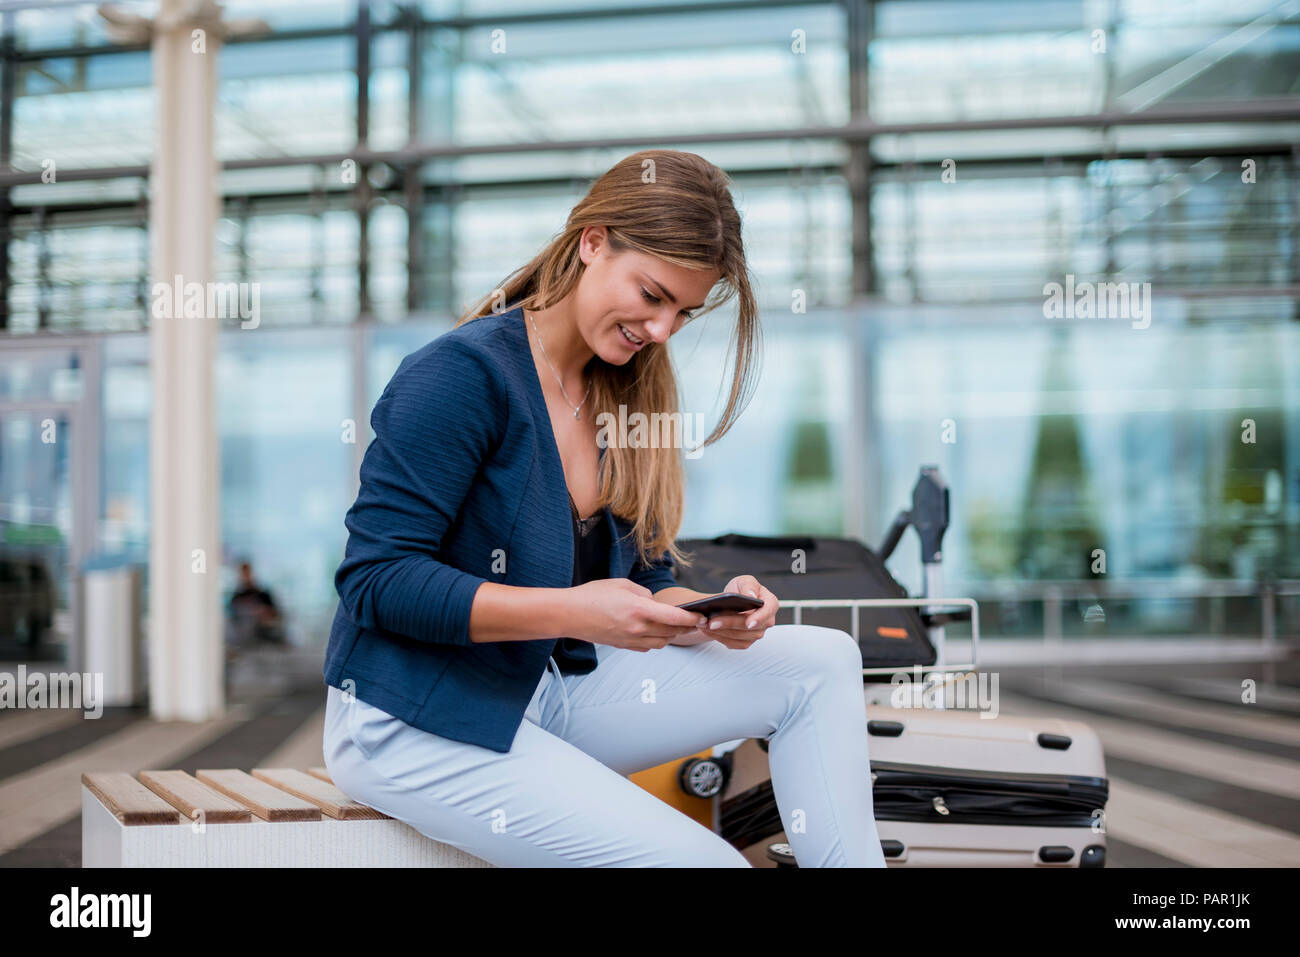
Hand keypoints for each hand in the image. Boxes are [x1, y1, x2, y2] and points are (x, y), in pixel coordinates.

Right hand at [564, 578, 708, 651]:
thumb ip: (644, 593)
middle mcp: (638, 628)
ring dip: (672, 635)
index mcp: (640, 609)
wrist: (569, 615)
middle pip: (672, 632)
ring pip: (662, 642)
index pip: (675, 617)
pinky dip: (656, 641)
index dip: (692, 618)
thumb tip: (654, 602)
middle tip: (696, 621)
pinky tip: (655, 632)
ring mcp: (631, 640)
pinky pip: (648, 647)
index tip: (702, 616)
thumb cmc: (593, 595)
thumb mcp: (622, 584)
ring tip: (676, 626)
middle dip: (686, 627)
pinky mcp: (623, 646)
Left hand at [693, 575, 778, 649]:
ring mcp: (757, 633)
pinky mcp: (746, 641)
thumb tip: (751, 596)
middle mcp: (767, 621)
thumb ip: (748, 585)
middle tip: (712, 622)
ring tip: (705, 625)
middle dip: (729, 624)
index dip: (759, 618)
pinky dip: (720, 638)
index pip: (768, 611)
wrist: (732, 602)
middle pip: (750, 627)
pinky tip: (708, 631)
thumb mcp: (744, 581)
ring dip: (721, 632)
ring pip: (740, 637)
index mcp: (770, 603)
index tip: (748, 623)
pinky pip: (734, 644)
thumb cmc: (740, 589)